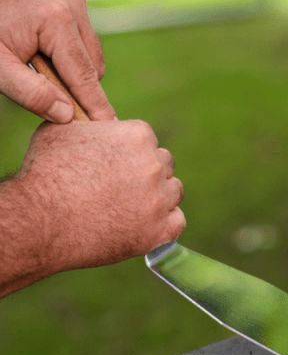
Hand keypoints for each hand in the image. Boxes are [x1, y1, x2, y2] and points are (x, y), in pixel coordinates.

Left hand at [0, 0, 113, 121]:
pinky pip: (82, 39)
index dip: (97, 108)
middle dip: (75, 86)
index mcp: (57, 20)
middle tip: (44, 90)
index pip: (85, 77)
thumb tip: (66, 115)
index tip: (109, 130)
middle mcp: (72, 5)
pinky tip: (42, 49)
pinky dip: (67, 52)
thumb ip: (30, 93)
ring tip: (37, 64)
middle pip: (92, 67)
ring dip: (72, 69)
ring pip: (90, 54)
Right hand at [0, 120, 183, 295]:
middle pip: (164, 164)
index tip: (119, 163)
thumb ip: (92, 125)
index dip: (131, 152)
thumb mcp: (63, 131)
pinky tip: (145, 223)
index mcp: (136, 136)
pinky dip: (164, 223)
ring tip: (131, 205)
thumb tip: (98, 123)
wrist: (43, 221)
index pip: (147, 140)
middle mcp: (154, 166)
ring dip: (159, 196)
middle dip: (146, 172)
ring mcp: (160, 200)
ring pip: (174, 192)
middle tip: (123, 186)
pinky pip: (177, 221)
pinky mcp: (161, 231)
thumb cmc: (47, 174)